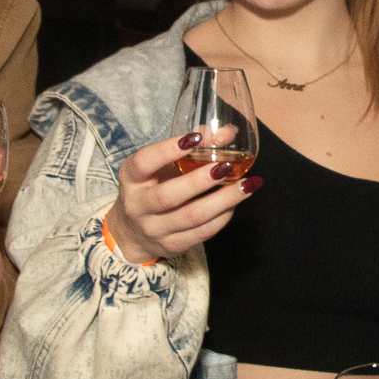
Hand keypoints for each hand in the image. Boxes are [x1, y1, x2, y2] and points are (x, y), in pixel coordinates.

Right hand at [104, 128, 260, 263]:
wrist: (134, 232)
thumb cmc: (153, 186)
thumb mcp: (162, 164)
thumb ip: (193, 145)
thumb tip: (228, 133)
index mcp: (131, 179)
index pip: (144, 162)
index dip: (168, 150)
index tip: (195, 138)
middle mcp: (138, 206)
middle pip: (169, 196)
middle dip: (201, 180)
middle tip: (227, 166)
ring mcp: (155, 229)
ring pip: (192, 216)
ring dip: (224, 200)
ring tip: (246, 185)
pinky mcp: (173, 245)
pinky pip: (203, 232)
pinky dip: (223, 216)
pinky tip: (236, 202)